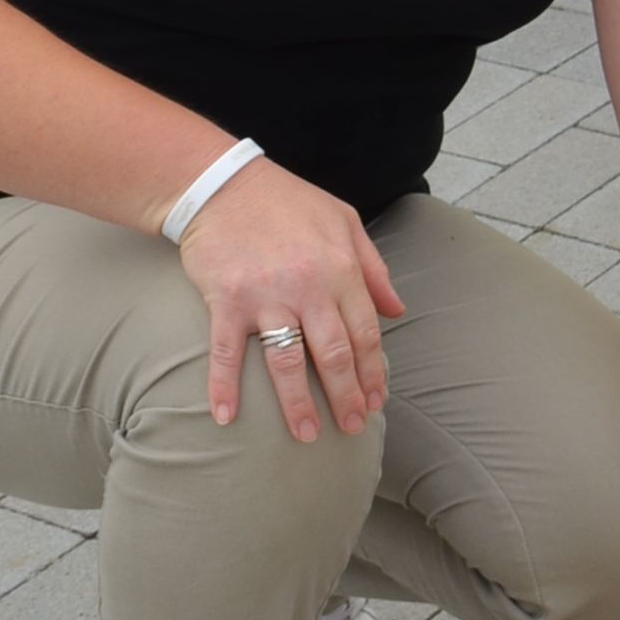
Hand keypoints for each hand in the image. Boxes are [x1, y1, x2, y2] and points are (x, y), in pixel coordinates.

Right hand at [177, 158, 405, 441]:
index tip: (376, 401)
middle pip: (334, 354)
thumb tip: (397, 310)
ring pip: (287, 361)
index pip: (364, 332)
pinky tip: (225, 417)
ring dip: (297, 404)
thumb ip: (373, 268)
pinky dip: (224, 386)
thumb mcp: (344, 221)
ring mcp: (266, 295)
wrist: (223, 183)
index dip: (372, 372)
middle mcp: (308, 286)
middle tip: (352, 428)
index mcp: (340, 268)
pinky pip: (226, 351)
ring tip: (307, 435)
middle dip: (347, 396)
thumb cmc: (286, 201)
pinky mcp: (226, 300)